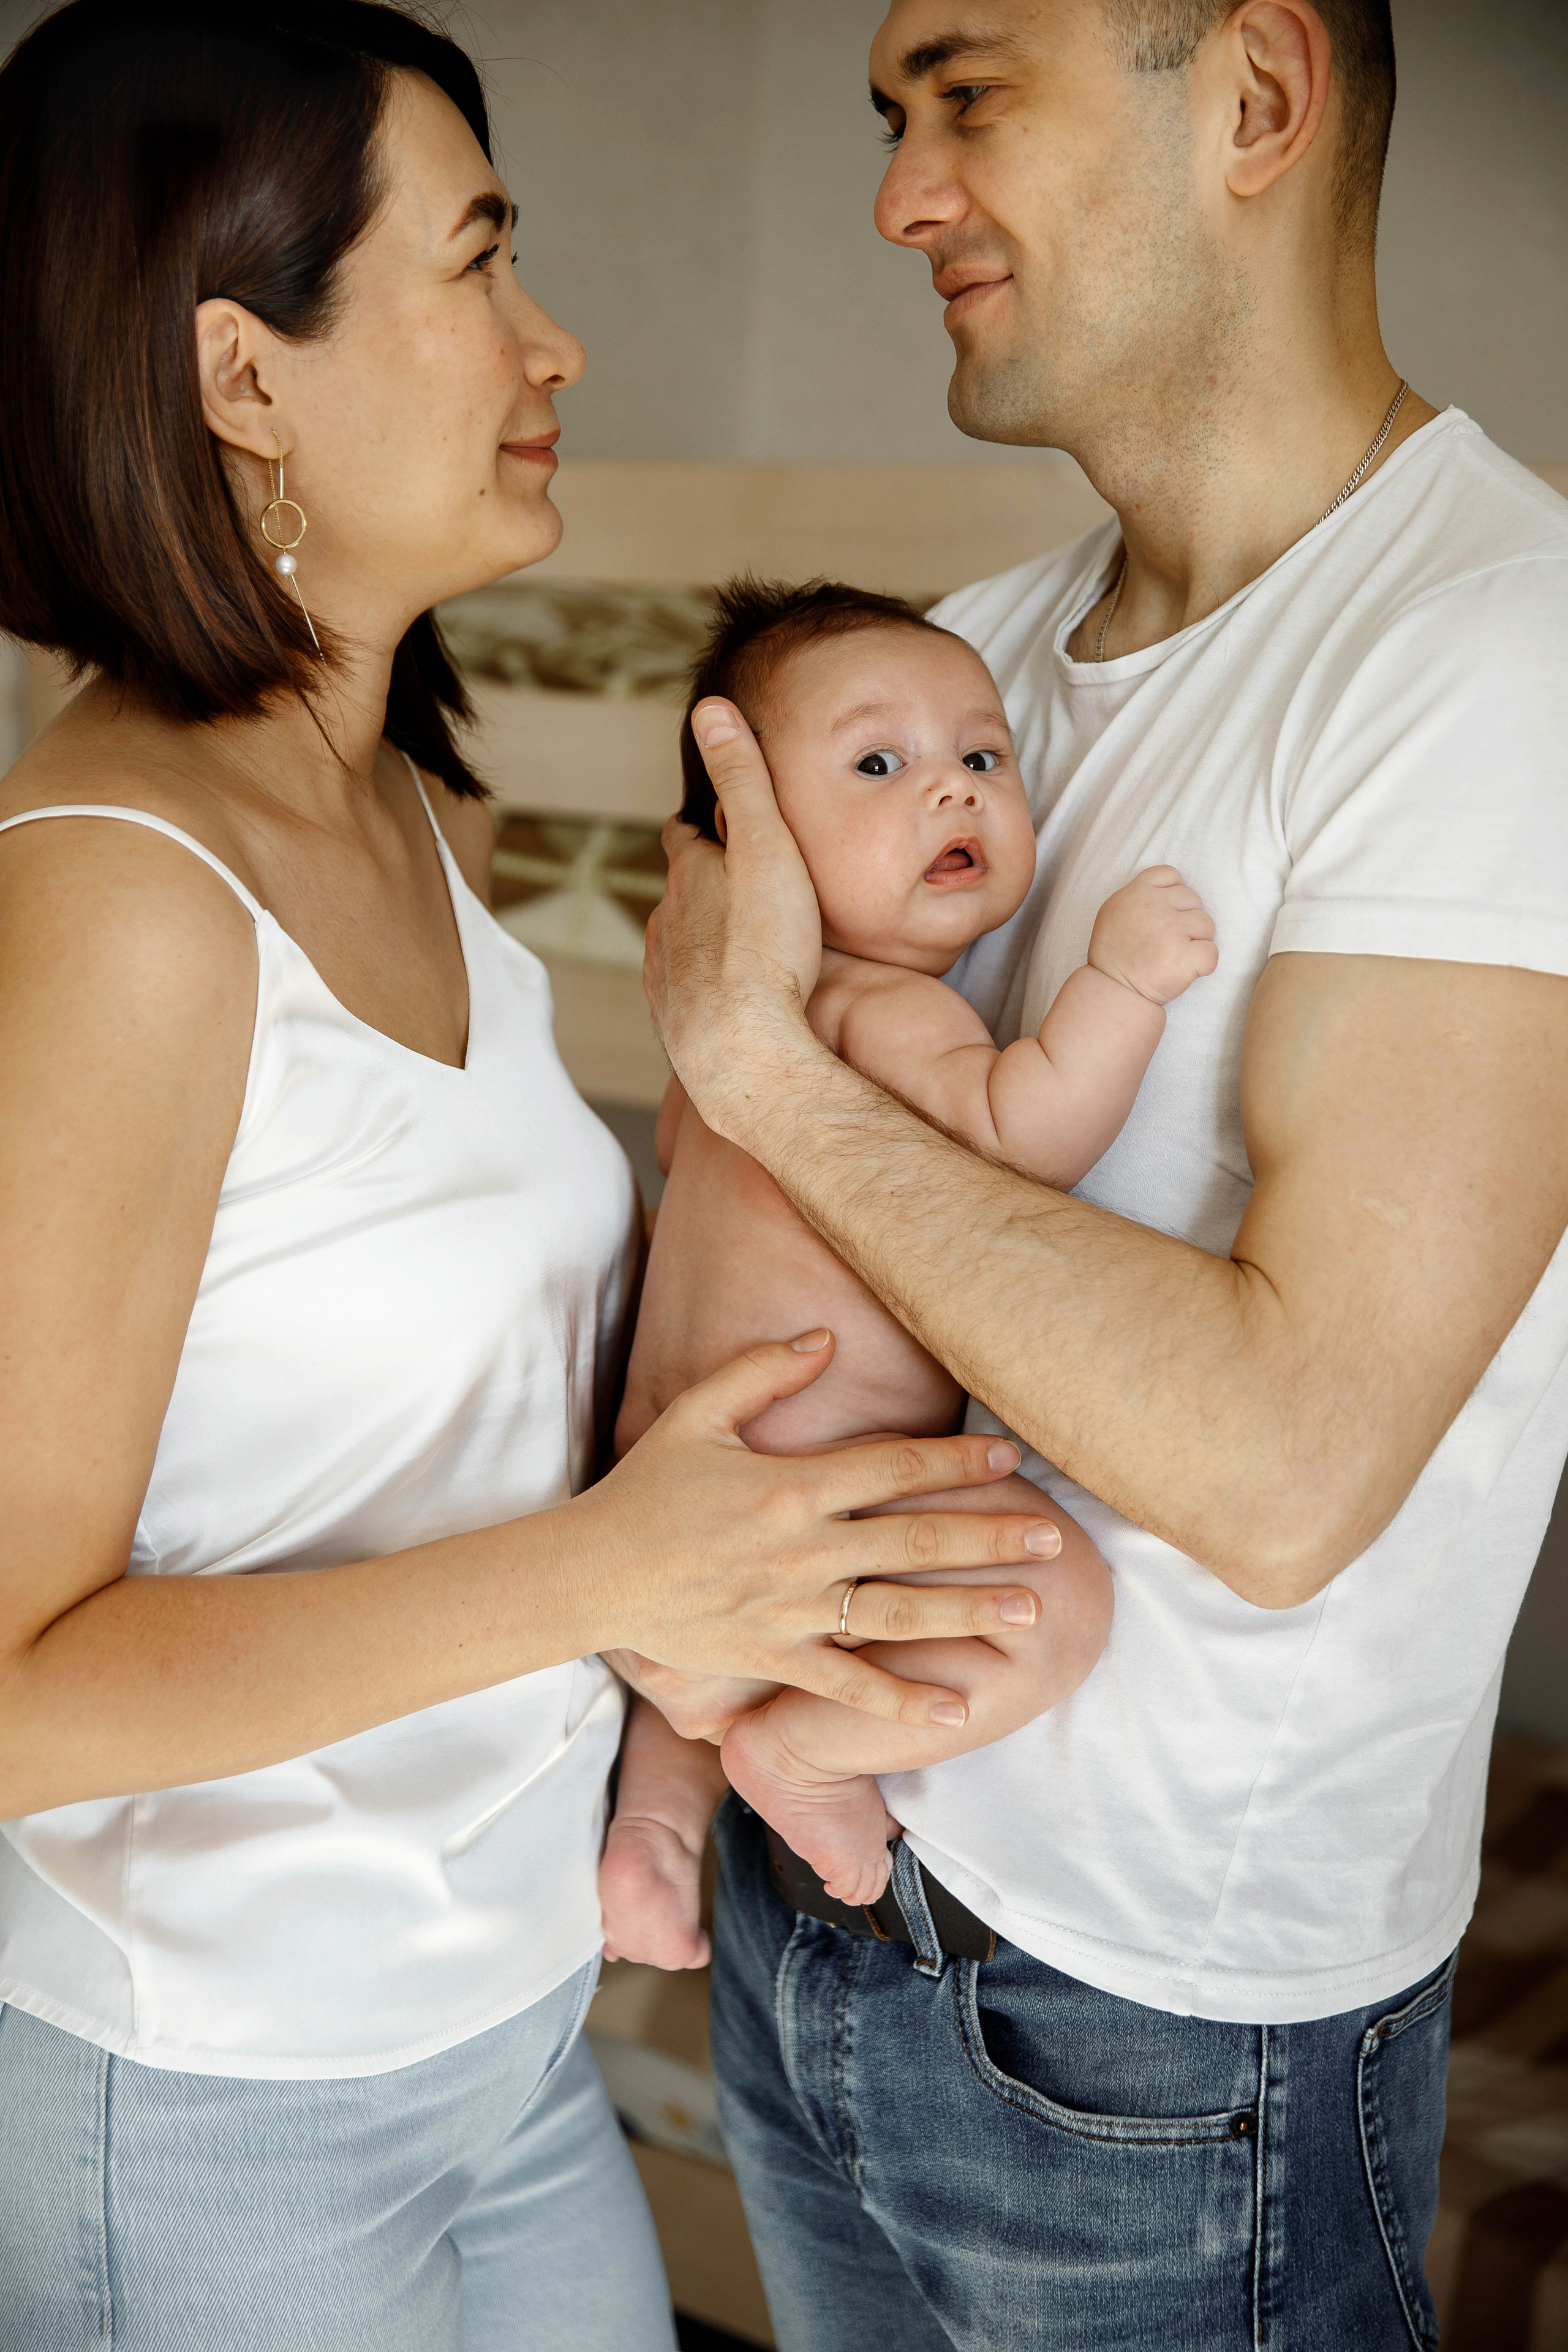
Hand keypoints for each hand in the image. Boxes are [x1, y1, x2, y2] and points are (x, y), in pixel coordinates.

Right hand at [569, 1330, 1061, 1729]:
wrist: (591, 1572)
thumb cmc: (645, 1489)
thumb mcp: (696, 1413)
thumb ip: (761, 1370)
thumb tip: (824, 1334)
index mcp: (791, 1484)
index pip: (892, 1465)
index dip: (955, 1460)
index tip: (1009, 1457)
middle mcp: (804, 1547)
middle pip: (916, 1539)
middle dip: (991, 1537)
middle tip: (1055, 1539)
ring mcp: (793, 1608)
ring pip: (899, 1610)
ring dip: (969, 1611)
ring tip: (1032, 1611)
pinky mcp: (775, 1656)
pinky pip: (848, 1682)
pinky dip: (900, 1700)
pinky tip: (954, 1711)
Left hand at [643, 699, 823, 1134]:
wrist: (744, 1055)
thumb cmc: (765, 951)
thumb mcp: (767, 847)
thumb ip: (743, 779)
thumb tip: (711, 709)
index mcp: (690, 875)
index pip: (687, 835)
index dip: (706, 825)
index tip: (723, 820)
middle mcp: (666, 921)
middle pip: (684, 891)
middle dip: (708, 883)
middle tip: (744, 882)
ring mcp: (665, 975)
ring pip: (682, 942)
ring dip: (707, 936)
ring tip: (744, 941)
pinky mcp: (674, 1021)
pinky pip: (688, 991)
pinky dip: (707, 984)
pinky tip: (733, 996)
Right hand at [1088, 866, 1217, 1004]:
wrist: (1112, 992)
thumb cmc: (1114, 955)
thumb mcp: (1113, 912)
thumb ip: (1138, 897)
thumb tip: (1168, 894)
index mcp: (1137, 892)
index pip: (1172, 876)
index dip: (1175, 896)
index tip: (1166, 915)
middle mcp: (1154, 907)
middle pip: (1194, 901)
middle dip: (1187, 921)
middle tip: (1168, 943)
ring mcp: (1171, 930)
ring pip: (1207, 925)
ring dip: (1197, 942)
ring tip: (1175, 957)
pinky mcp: (1185, 957)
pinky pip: (1212, 953)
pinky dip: (1203, 965)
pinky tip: (1184, 971)